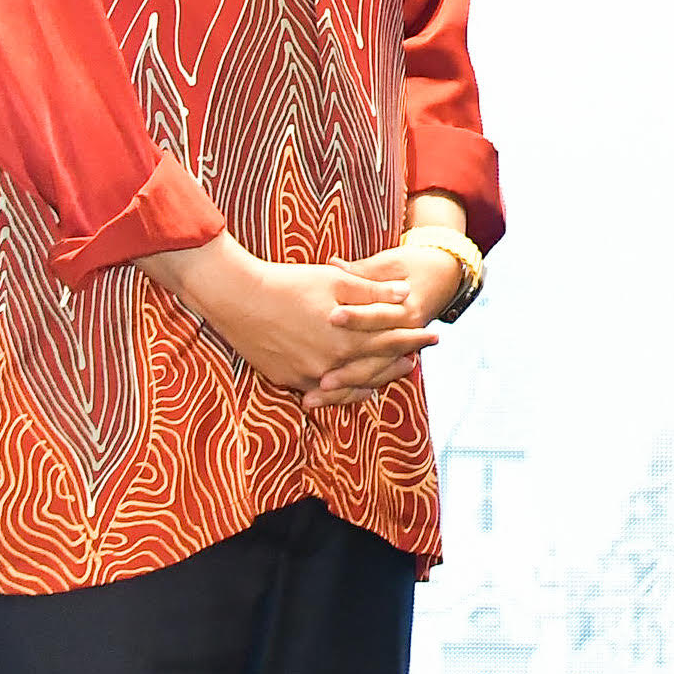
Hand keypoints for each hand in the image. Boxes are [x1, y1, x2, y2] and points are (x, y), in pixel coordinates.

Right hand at [145, 235, 436, 401]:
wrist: (239, 299)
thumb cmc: (289, 283)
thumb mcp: (335, 281)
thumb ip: (372, 292)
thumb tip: (406, 293)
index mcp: (346, 335)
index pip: (391, 338)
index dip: (414, 337)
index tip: (434, 335)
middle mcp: (331, 361)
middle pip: (376, 364)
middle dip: (401, 358)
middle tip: (421, 356)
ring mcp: (310, 375)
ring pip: (354, 383)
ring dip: (379, 377)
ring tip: (398, 372)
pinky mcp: (290, 380)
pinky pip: (326, 393)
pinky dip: (347, 391)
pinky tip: (360, 388)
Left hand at [316, 231, 476, 406]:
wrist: (444, 275)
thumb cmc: (414, 264)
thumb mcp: (390, 262)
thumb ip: (361, 271)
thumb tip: (333, 264)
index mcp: (407, 307)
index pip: (378, 315)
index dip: (356, 317)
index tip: (331, 316)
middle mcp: (406, 333)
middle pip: (375, 356)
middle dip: (347, 370)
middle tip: (321, 380)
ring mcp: (402, 348)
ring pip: (373, 374)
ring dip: (344, 389)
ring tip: (313, 397)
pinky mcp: (394, 356)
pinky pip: (372, 379)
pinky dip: (350, 392)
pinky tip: (327, 401)